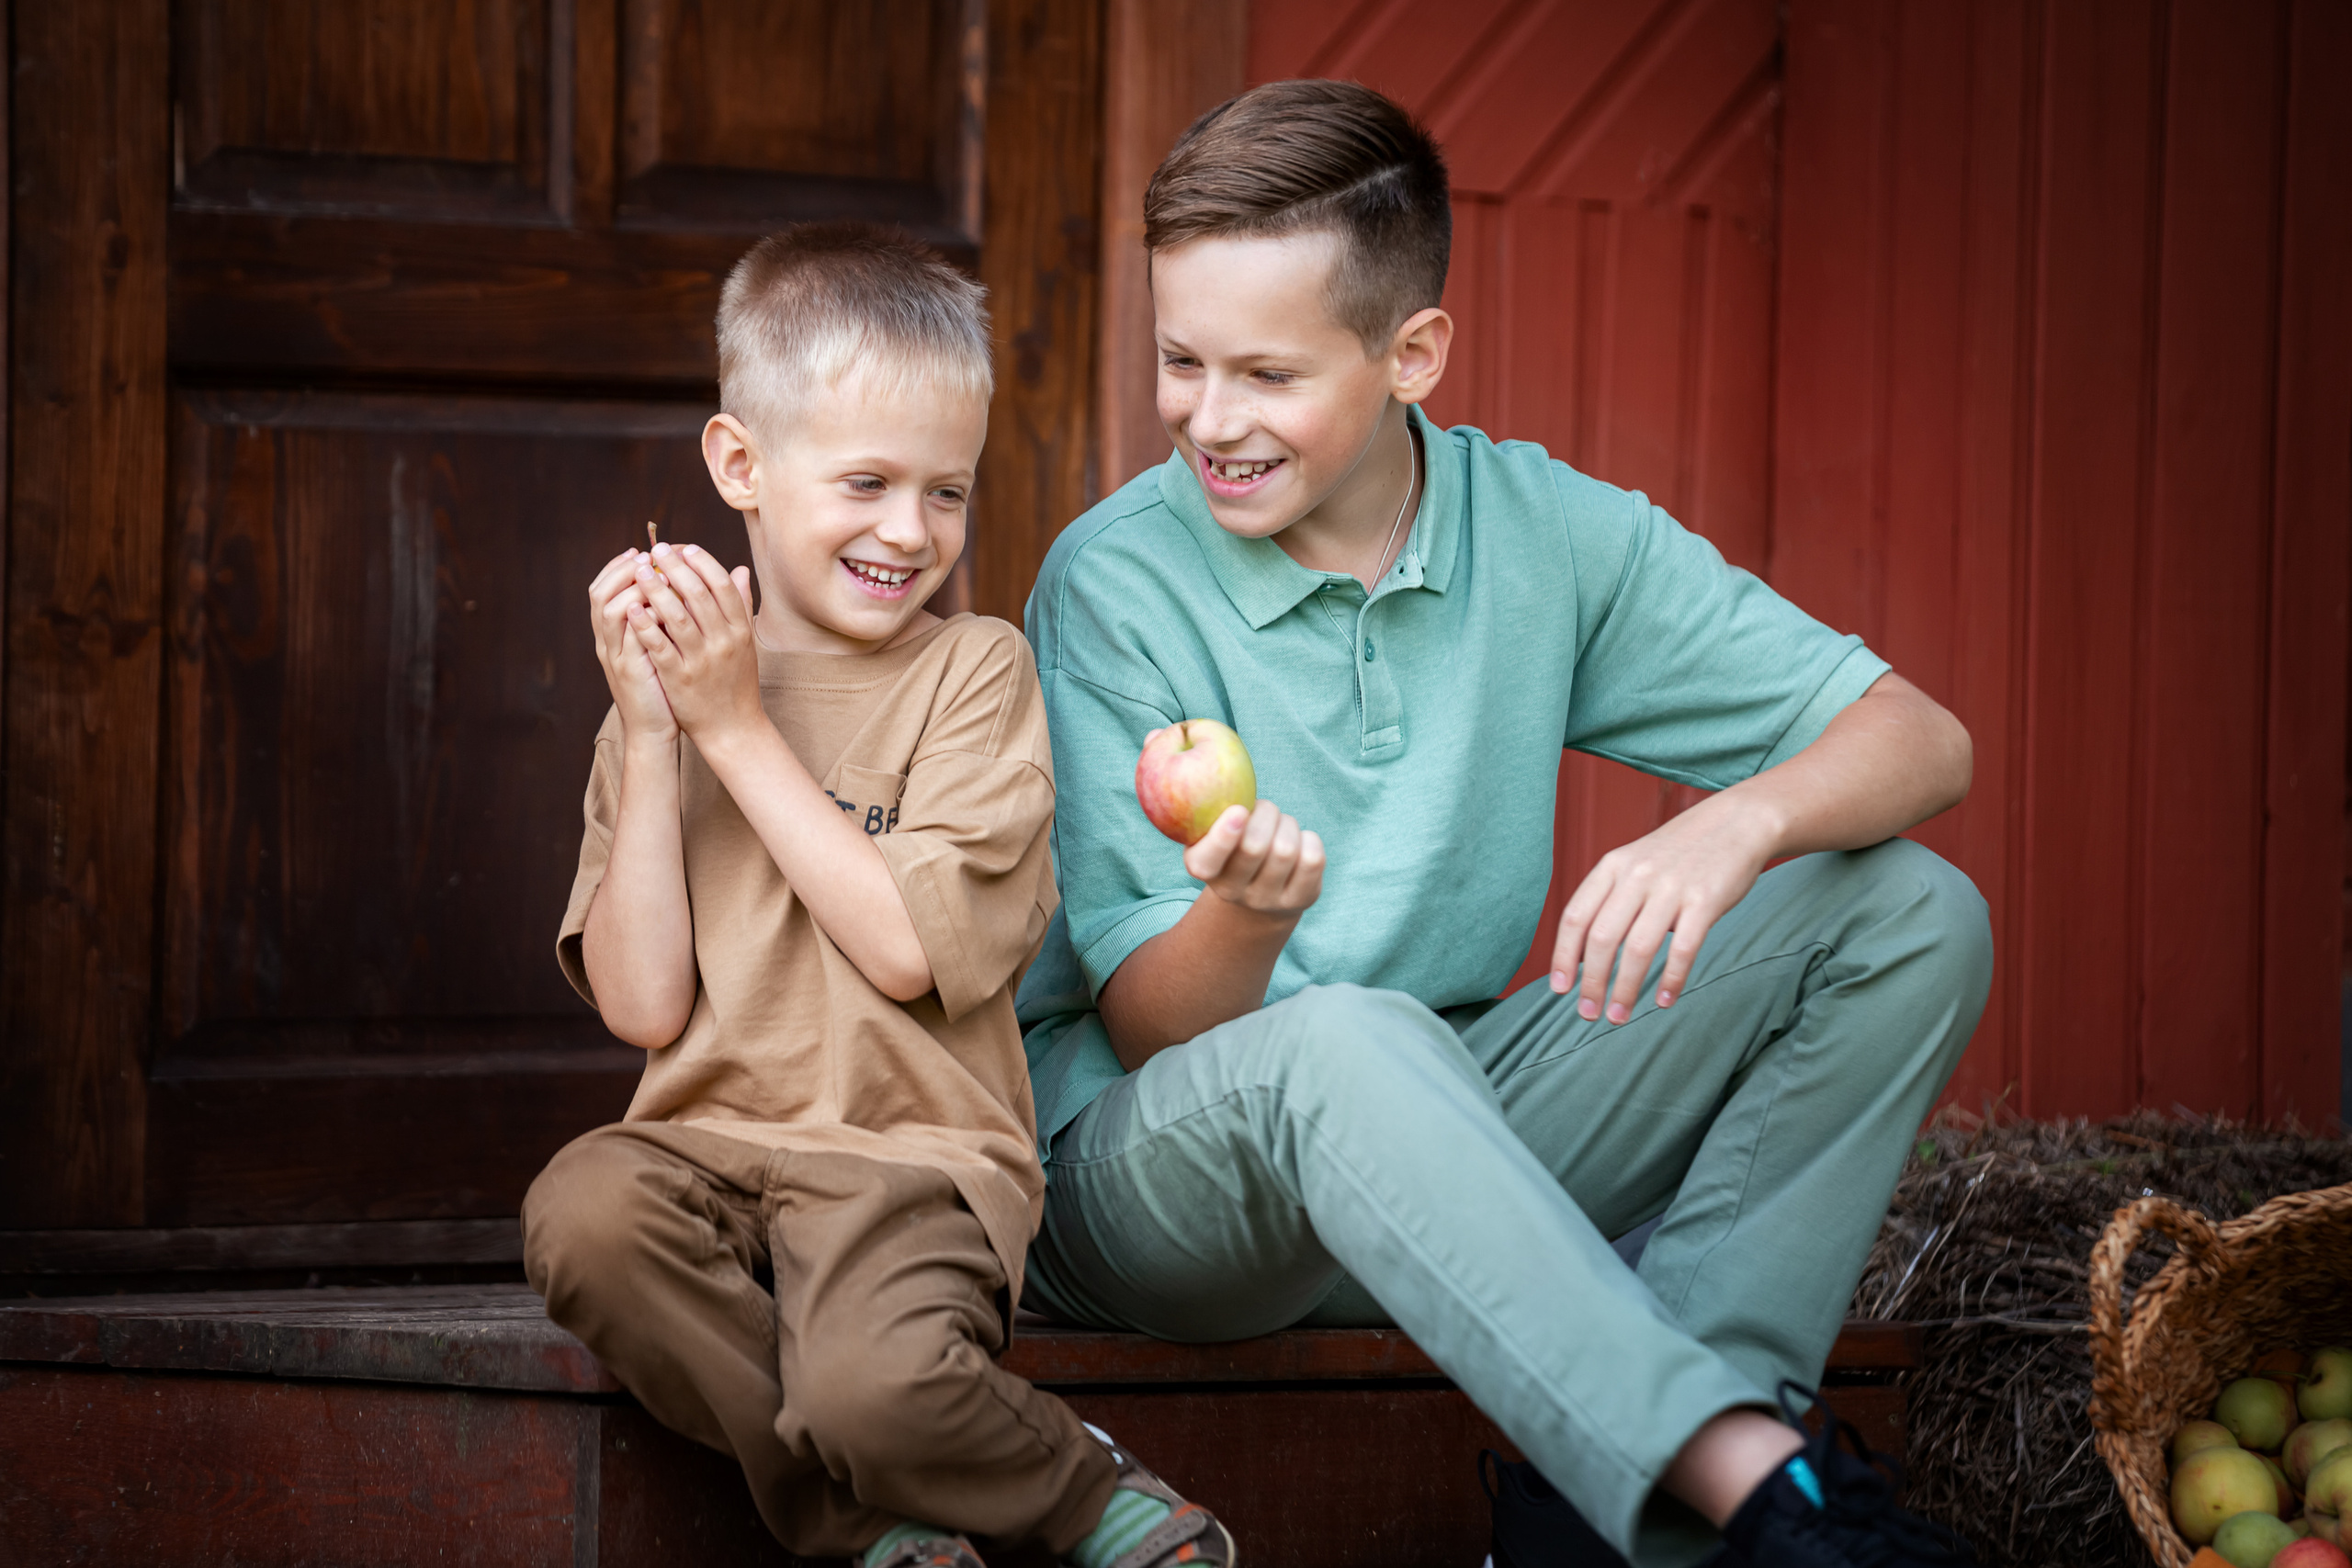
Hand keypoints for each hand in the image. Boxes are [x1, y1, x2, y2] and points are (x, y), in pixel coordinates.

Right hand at [589, 548, 674, 743]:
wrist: (654, 731)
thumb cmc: (660, 688)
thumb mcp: (658, 648)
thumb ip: (660, 619)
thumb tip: (677, 586)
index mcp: (613, 636)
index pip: (603, 590)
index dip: (618, 567)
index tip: (640, 551)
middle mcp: (608, 643)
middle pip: (599, 594)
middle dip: (622, 570)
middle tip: (646, 556)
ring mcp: (616, 658)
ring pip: (609, 611)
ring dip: (631, 588)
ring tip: (655, 574)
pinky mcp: (631, 672)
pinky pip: (630, 638)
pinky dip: (643, 617)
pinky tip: (663, 605)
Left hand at [627, 543, 763, 744]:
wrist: (733, 728)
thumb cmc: (737, 681)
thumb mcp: (746, 643)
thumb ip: (742, 605)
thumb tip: (741, 569)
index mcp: (739, 630)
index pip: (722, 585)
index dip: (702, 562)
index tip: (685, 548)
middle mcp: (723, 642)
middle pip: (697, 594)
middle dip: (675, 567)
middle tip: (657, 549)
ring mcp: (701, 661)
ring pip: (676, 616)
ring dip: (655, 589)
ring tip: (640, 570)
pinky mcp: (679, 678)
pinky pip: (659, 646)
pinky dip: (645, 625)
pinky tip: (632, 607)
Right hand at [1182, 794, 1325, 919]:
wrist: (1259, 888)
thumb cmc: (1234, 841)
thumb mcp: (1214, 825)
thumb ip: (1216, 807)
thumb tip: (1227, 780)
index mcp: (1201, 868)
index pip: (1206, 862)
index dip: (1223, 837)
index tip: (1239, 811)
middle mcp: (1231, 892)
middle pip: (1254, 846)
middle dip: (1267, 813)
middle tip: (1267, 809)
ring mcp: (1266, 900)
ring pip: (1285, 850)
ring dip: (1287, 825)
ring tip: (1281, 826)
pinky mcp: (1300, 900)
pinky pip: (1312, 860)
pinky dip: (1309, 839)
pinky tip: (1299, 841)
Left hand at [1548, 792, 1777, 1022]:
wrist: (1735, 823)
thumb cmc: (1678, 854)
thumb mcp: (1634, 863)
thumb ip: (1610, 899)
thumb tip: (1584, 956)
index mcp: (1612, 867)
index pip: (1575, 917)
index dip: (1562, 957)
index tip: (1559, 990)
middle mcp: (1636, 876)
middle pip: (1602, 938)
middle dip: (1592, 982)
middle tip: (1587, 1015)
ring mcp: (1671, 887)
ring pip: (1638, 949)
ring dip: (1625, 989)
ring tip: (1619, 1016)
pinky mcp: (1705, 900)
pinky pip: (1683, 948)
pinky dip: (1671, 979)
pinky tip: (1665, 1001)